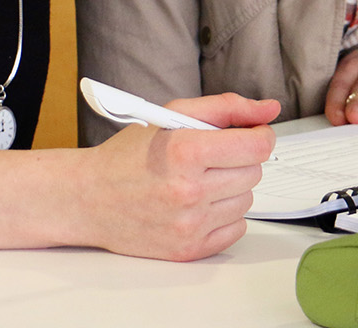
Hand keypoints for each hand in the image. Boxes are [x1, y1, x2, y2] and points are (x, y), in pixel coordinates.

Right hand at [76, 93, 278, 261]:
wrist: (89, 199)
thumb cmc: (129, 155)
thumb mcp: (172, 115)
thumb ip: (226, 108)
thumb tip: (269, 109)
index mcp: (184, 152)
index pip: (256, 147)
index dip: (259, 136)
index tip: (250, 135)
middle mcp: (189, 191)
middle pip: (254, 173)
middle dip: (239, 160)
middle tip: (212, 157)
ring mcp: (189, 225)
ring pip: (247, 200)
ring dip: (231, 188)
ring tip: (200, 181)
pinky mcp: (189, 250)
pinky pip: (236, 229)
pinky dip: (224, 215)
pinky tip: (199, 204)